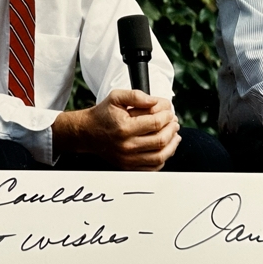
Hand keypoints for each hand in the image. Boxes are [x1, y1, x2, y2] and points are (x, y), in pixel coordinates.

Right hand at [52, 89, 180, 170]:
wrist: (87, 132)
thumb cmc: (103, 115)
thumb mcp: (116, 97)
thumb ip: (136, 95)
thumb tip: (155, 101)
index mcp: (124, 128)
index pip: (155, 123)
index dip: (167, 116)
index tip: (169, 111)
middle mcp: (126, 146)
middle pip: (160, 140)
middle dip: (172, 129)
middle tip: (174, 122)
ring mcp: (128, 159)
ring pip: (160, 156)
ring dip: (172, 145)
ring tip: (174, 135)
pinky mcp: (128, 167)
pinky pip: (153, 168)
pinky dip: (163, 158)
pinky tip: (166, 148)